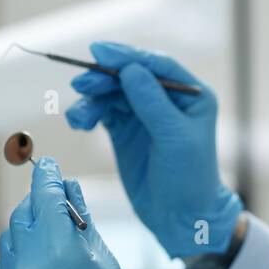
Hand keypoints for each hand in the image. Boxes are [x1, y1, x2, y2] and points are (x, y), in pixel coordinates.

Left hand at [0, 157, 157, 268]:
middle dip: (38, 204)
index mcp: (57, 249)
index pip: (45, 195)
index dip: (49, 175)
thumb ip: (82, 222)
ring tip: (51, 242)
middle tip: (56, 204)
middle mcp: (26, 263)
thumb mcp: (104, 261)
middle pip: (22, 213)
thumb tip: (70, 190)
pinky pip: (4, 265)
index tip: (49, 165)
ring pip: (9, 238)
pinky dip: (19, 258)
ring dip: (27, 231)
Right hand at [64, 42, 241, 257]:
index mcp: (190, 95)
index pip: (156, 65)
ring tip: (78, 117)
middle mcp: (167, 99)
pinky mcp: (125, 130)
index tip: (99, 51)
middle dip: (104, 78)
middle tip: (82, 84)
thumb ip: (152, 103)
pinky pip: (103, 112)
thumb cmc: (190, 177)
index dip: (127, 56)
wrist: (181, 217)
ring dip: (92, 99)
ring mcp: (144, 114)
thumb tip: (131, 69)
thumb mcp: (175, 138)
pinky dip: (89, 113)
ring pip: (112, 94)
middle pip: (129, 76)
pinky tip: (79, 122)